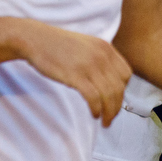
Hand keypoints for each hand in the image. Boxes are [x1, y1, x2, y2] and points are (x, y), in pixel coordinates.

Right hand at [14, 20, 130, 126]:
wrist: (35, 39)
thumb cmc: (58, 45)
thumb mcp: (87, 45)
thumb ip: (100, 58)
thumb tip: (108, 80)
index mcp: (106, 48)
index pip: (126, 74)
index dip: (123, 90)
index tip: (116, 100)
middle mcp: (101, 56)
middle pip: (119, 87)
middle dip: (117, 106)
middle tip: (111, 118)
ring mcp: (89, 65)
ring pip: (109, 95)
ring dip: (109, 112)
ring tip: (105, 121)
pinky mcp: (75, 75)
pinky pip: (93, 97)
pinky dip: (96, 109)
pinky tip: (93, 114)